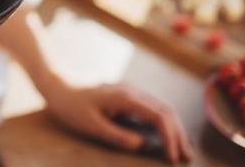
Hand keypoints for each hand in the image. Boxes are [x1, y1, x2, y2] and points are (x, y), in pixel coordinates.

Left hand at [44, 83, 193, 163]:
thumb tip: (142, 145)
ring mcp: (131, 92)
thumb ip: (116, 135)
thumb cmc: (71, 106)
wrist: (58, 87)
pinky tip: (168, 136)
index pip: (158, 116)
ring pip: (162, 108)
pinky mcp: (128, 96)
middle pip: (166, 110)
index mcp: (125, 97)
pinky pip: (152, 108)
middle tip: (186, 157)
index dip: (169, 137)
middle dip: (179, 134)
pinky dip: (164, 123)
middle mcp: (132, 91)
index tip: (173, 158)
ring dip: (174, 128)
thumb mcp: (90, 125)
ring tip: (182, 150)